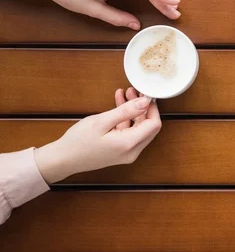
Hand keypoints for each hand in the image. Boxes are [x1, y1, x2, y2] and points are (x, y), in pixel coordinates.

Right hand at [34, 88, 161, 183]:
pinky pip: (129, 133)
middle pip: (148, 127)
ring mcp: (127, 153)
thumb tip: (145, 102)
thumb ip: (126, 111)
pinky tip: (118, 105)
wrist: (62, 160)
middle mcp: (132, 151)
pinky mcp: (121, 152)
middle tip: (133, 91)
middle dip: (143, 107)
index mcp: (129, 144)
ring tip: (124, 93)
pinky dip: (126, 119)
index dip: (152, 108)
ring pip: (139, 128)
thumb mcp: (102, 121)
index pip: (154, 124)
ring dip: (134, 111)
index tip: (144, 94)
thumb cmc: (78, 141)